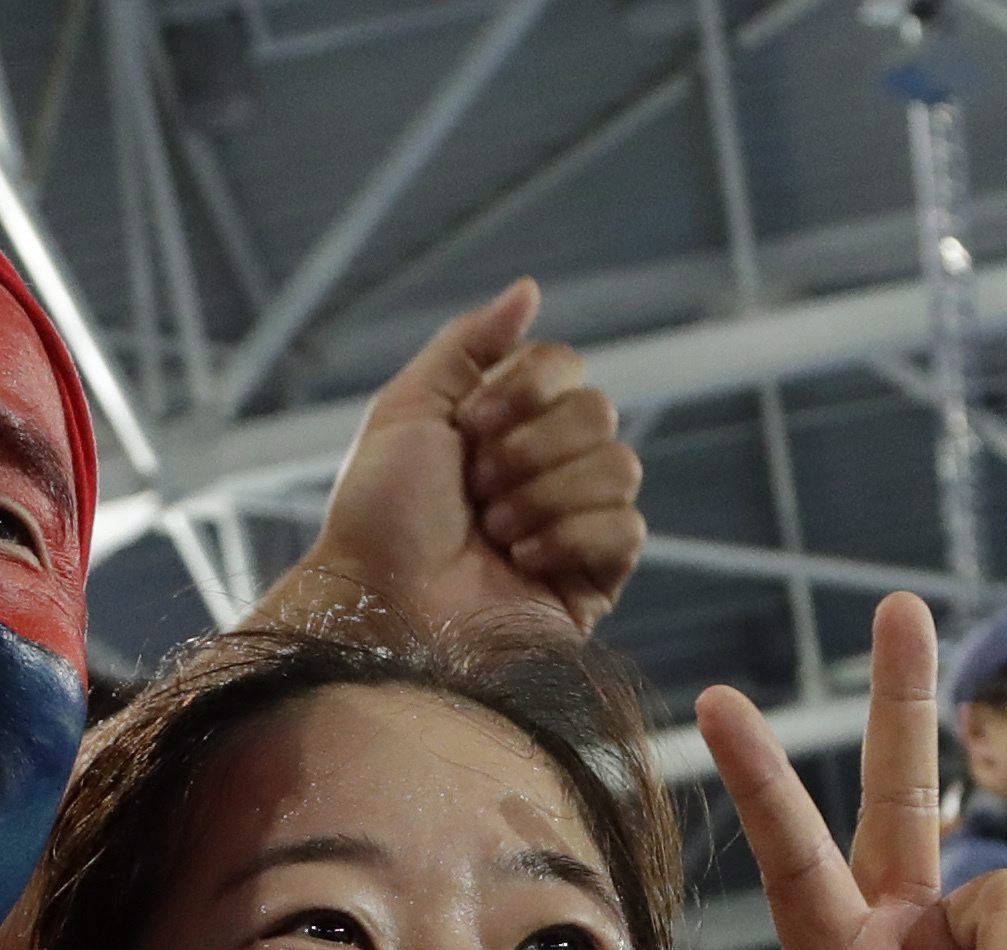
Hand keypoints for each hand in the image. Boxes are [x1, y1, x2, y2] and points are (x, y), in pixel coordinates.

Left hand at [277, 282, 647, 633]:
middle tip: (477, 488)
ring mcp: (576, 525)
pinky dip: (570, 537)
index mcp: (509, 424)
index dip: (527, 388)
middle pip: (599, 412)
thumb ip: (468, 343)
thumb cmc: (380, 514)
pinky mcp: (593, 581)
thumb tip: (530, 291)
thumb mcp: (410, 407)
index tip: (470, 426)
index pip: (568, 367)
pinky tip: (522, 559)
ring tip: (495, 530)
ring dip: (545, 495)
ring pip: (621, 468)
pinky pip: (628, 531)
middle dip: (530, 449)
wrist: (378, 601)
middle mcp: (549, 468)